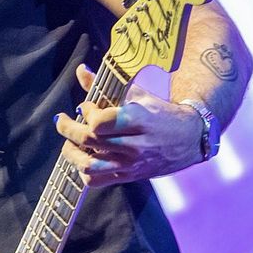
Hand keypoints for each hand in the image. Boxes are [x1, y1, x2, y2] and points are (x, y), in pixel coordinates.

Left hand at [53, 64, 205, 186]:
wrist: (190, 138)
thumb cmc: (161, 112)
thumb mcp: (137, 94)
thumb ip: (105, 84)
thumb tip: (80, 71)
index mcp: (138, 120)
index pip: (99, 121)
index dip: (87, 112)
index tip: (86, 106)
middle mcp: (135, 144)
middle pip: (89, 140)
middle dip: (68, 128)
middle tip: (62, 120)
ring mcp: (132, 164)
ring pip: (89, 165)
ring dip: (71, 153)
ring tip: (68, 143)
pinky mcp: (130, 176)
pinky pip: (97, 181)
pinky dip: (85, 171)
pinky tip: (85, 157)